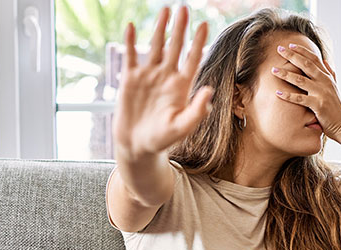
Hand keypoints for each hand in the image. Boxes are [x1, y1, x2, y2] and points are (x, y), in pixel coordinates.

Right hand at [112, 5, 212, 158]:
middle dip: (180, 28)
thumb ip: (196, 110)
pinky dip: (131, 42)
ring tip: (166, 10)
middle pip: (175, 47)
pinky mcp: (130, 79)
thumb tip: (210, 91)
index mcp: (181, 86)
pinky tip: (132, 27)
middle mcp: (166, 77)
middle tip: (185, 8)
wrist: (137, 146)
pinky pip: (131, 56)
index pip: (192, 59)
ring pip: (155, 47)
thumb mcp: (182, 127)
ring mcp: (148, 76)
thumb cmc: (162, 140)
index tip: (204, 24)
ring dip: (160, 29)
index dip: (197, 42)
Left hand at [271, 42, 340, 141]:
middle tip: (279, 49)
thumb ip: (331, 74)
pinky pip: (300, 99)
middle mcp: (325, 82)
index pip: (314, 59)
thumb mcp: (335, 88)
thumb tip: (325, 60)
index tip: (290, 45)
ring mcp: (322, 93)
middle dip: (292, 56)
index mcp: (328, 77)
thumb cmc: (337, 108)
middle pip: (306, 65)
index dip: (302, 51)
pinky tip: (277, 92)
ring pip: (301, 80)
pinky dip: (288, 96)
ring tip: (273, 70)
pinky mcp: (318, 105)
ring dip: (286, 74)